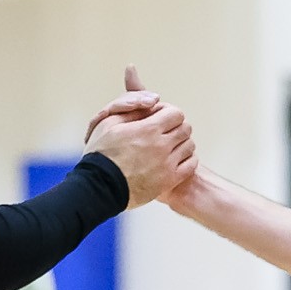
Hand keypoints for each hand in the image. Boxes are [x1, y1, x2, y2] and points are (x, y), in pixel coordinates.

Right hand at [87, 68, 196, 207]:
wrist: (99, 188)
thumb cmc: (101, 154)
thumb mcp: (108, 122)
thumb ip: (131, 108)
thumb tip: (151, 102)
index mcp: (148, 129)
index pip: (176, 113)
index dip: (168, 113)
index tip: (158, 118)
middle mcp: (161, 146)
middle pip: (185, 128)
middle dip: (176, 126)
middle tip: (163, 132)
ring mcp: (167, 164)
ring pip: (189, 146)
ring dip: (181, 143)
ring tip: (167, 146)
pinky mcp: (169, 180)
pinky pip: (191, 165)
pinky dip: (186, 159)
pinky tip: (174, 159)